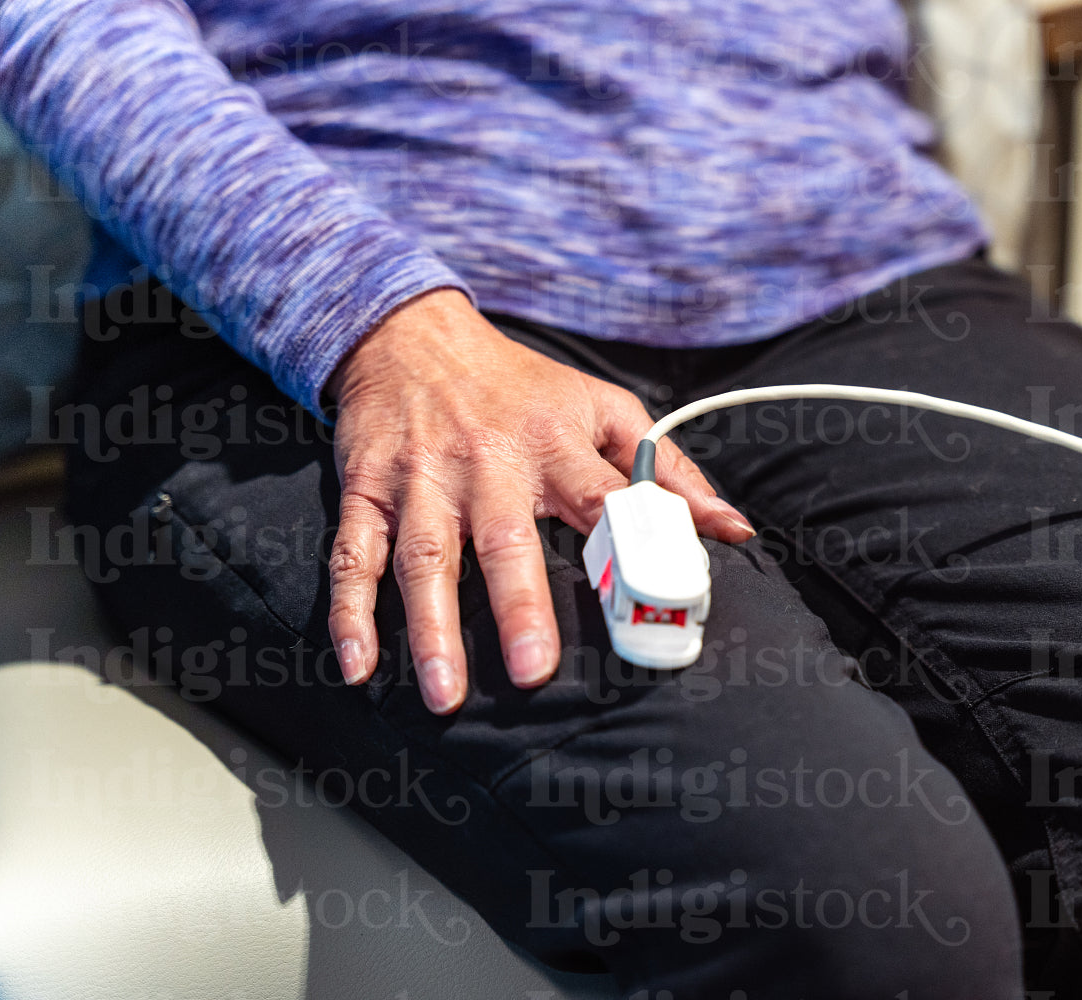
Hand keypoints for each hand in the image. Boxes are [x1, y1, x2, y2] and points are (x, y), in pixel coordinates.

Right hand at [323, 289, 754, 712]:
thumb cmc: (521, 387)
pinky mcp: (368, 490)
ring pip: (423, 557)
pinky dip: (349, 610)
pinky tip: (357, 665)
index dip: (626, 545)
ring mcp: (422, 481)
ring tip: (445, 694)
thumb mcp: (604, 408)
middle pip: (503, 539)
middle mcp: (487, 465)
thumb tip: (733, 530)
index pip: (599, 497)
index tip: (646, 603)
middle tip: (531, 672)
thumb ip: (667, 471)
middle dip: (517, 605)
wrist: (413, 336)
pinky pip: (354, 554)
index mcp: (555, 445)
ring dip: (430, 628)